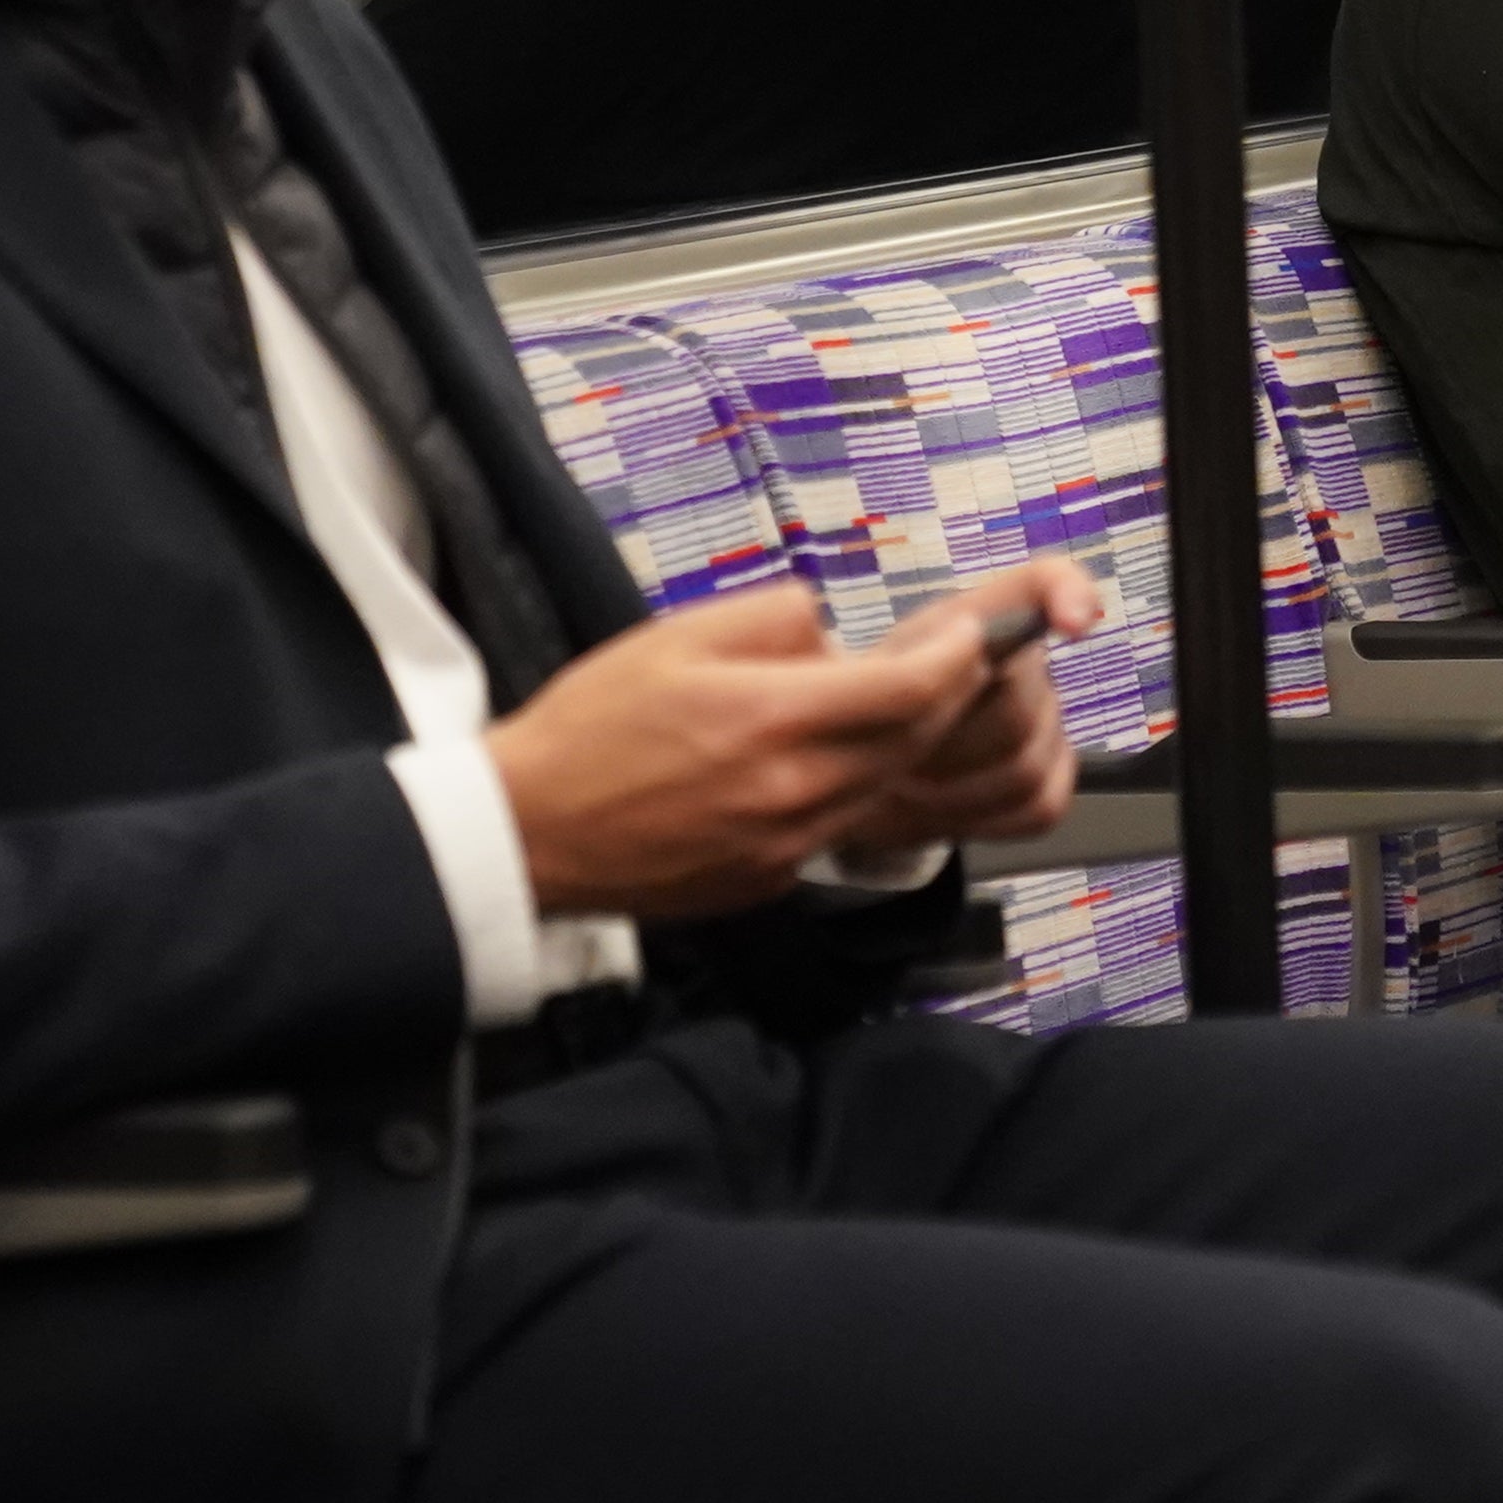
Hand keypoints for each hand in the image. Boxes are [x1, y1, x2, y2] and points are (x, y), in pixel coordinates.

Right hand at [491, 570, 1104, 918]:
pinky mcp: (771, 880)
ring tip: (892, 704)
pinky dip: (849, 788)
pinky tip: (820, 761)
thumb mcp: (674, 638)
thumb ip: (771, 622)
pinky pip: (838, 826)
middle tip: (953, 661)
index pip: (909, 690)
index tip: (973, 635)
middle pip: (911, 743)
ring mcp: (786, 846)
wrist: (529, 832)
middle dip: (943, 698)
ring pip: (883, 788)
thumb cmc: (588, 730)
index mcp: (772, 720)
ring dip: (902, 746)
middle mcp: (793, 790)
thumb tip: (830, 628)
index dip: (956, 659)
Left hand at [833, 564, 1106, 856]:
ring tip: (899, 786)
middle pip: (1015, 709)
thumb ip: (811, 639)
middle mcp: (1022, 669)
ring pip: (1021, 767)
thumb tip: (808, 625)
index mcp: (972, 622)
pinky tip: (938, 808)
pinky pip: (1036, 805)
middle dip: (944, 743)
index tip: (1075, 621)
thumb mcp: (819, 668)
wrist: (853, 776)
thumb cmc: (850, 714)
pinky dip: (982, 816)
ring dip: (952, 789)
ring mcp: (1044, 729)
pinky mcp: (1045, 790)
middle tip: (888, 756)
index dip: (1065, 593)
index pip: (1039, 585)